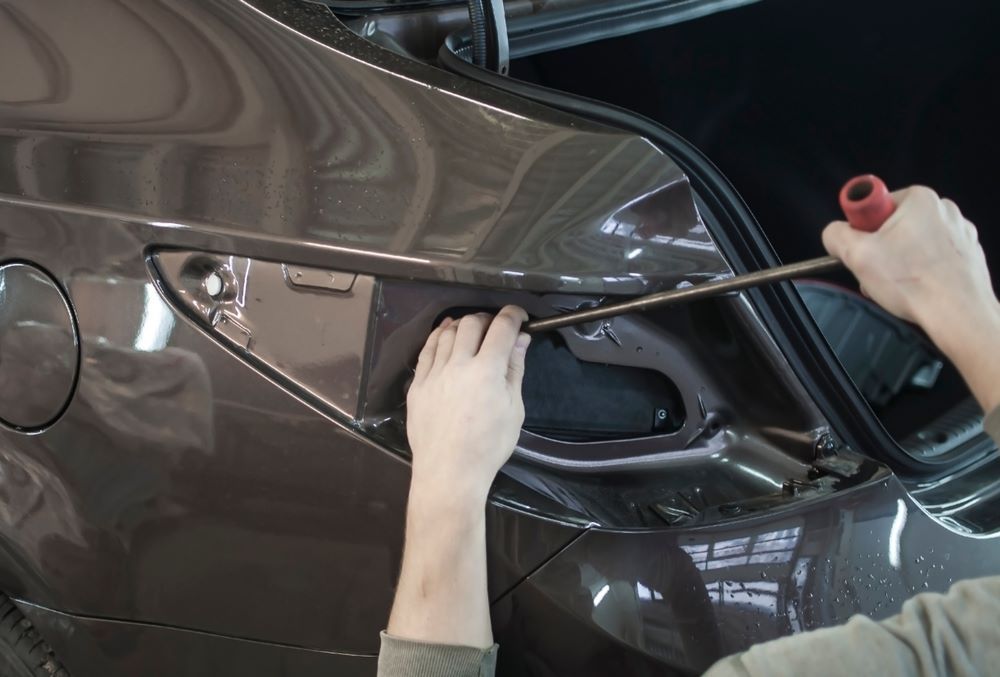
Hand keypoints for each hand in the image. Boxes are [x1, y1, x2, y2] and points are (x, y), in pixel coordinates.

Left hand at [405, 306, 529, 504]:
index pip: (502, 327)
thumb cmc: (489, 446)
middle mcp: (458, 365)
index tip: (520, 317)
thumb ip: (515, 370)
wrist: (449, 473)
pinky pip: (427, 350)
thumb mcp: (514, 410)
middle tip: (496, 329)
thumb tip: (521, 340)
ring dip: (463, 325)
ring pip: (447, 333)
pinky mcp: (417, 384)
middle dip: (488, 319)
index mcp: (487, 371)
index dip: (514, 315)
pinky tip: (445, 335)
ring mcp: (434, 373)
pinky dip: (439, 337)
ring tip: (472, 331)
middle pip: (472, 323)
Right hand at [822, 185, 995, 331]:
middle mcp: (943, 209)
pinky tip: (918, 287)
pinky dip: (922, 270)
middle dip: (880, 249)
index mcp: (919, 199)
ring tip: (900, 284)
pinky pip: (933, 256)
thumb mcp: (857, 255)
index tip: (867, 249)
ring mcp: (959, 231)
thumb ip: (835, 235)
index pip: (873, 204)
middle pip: (893, 224)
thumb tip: (834, 233)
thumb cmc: (914, 283)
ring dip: (900, 262)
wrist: (959, 315)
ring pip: (913, 242)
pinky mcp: (967, 253)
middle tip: (879, 271)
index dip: (862, 230)